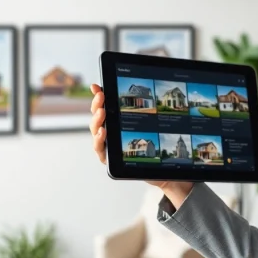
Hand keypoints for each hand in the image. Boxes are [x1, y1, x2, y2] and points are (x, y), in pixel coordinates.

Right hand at [89, 84, 193, 205]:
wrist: (161, 171)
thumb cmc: (155, 148)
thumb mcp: (151, 126)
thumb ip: (147, 112)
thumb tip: (150, 93)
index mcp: (116, 122)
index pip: (104, 106)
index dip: (98, 95)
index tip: (96, 86)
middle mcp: (109, 132)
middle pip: (97, 117)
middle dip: (97, 105)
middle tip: (101, 98)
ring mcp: (108, 146)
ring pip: (96, 132)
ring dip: (97, 121)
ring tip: (102, 113)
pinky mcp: (110, 159)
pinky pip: (100, 149)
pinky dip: (99, 140)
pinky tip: (104, 132)